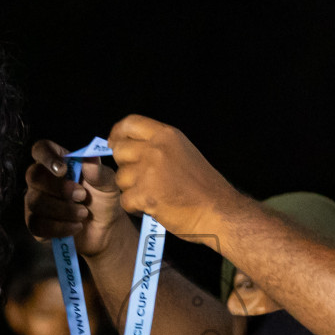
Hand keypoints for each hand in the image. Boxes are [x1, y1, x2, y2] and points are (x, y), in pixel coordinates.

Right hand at [24, 139, 130, 257]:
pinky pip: (37, 225)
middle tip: (82, 195)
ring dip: (63, 209)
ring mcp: (36, 202)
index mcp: (58, 162)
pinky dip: (59, 227)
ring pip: (35, 202)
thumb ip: (100, 173)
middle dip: (58, 188)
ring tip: (84, 214)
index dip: (46, 156)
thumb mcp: (108, 185)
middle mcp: (42, 180)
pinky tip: (76, 227)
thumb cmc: (103, 200)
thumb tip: (91, 159)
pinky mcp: (36, 224)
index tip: (62, 169)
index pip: (40, 149)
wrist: (104, 229)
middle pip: (33, 175)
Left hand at [108, 115, 244, 240]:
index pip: (130, 123)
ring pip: (121, 178)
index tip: (114, 144)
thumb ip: (159, 147)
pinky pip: (125, 200)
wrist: (219, 212)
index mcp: (167, 135)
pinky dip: (136, 208)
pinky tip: (152, 208)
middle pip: (120, 151)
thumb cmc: (205, 187)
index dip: (118, 134)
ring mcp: (149, 171)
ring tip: (153, 196)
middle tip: (139, 179)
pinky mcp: (145, 194)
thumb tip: (131, 148)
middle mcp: (156, 148)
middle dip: (125, 167)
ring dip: (132, 190)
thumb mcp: (184, 152)